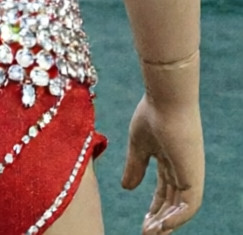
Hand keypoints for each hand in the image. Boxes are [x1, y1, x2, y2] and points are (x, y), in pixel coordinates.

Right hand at [122, 92, 201, 230]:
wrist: (165, 98)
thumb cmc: (150, 114)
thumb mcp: (137, 145)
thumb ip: (134, 167)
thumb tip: (127, 189)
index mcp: (169, 162)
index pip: (163, 193)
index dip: (154, 209)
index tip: (142, 224)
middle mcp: (182, 172)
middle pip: (172, 204)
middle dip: (159, 221)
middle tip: (146, 234)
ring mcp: (190, 174)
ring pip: (181, 208)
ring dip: (167, 223)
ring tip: (151, 233)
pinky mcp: (194, 175)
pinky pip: (189, 204)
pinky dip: (177, 217)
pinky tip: (163, 225)